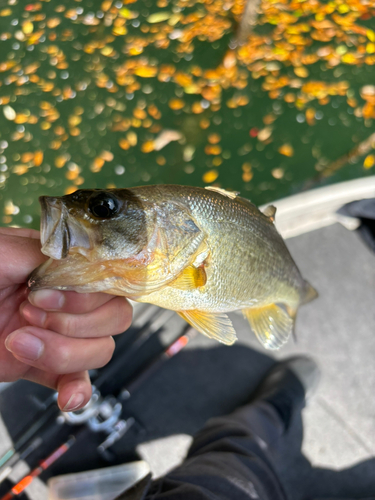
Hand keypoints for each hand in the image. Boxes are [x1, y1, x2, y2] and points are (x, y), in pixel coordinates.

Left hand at [0, 227, 131, 410]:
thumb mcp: (1, 252)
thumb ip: (45, 253)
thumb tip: (83, 260)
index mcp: (59, 268)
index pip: (106, 281)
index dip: (84, 292)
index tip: (42, 293)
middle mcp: (64, 300)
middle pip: (113, 317)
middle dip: (73, 320)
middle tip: (29, 313)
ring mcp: (56, 334)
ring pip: (100, 350)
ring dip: (63, 352)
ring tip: (18, 341)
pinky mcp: (42, 367)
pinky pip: (78, 382)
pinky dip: (78, 391)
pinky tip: (67, 397)